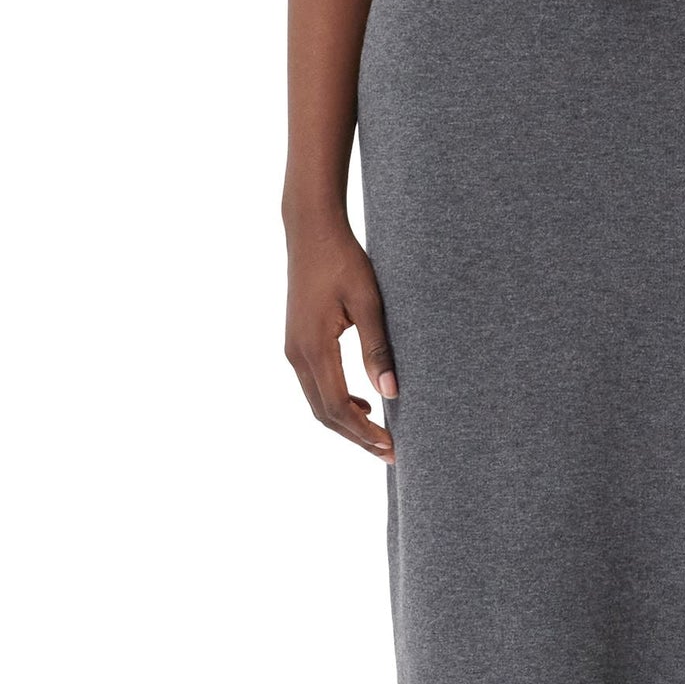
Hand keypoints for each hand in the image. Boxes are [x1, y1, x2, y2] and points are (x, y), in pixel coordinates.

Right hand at [284, 207, 398, 462]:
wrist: (311, 230)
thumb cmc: (344, 260)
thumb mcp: (368, 301)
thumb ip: (378, 347)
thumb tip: (391, 391)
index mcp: (313, 347)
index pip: (338, 405)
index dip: (364, 431)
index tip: (392, 446)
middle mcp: (296, 354)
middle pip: (324, 413)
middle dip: (356, 437)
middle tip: (390, 453)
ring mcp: (293, 349)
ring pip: (317, 402)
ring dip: (346, 423)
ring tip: (379, 437)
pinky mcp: (297, 342)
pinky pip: (314, 385)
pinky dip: (336, 403)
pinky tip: (362, 403)